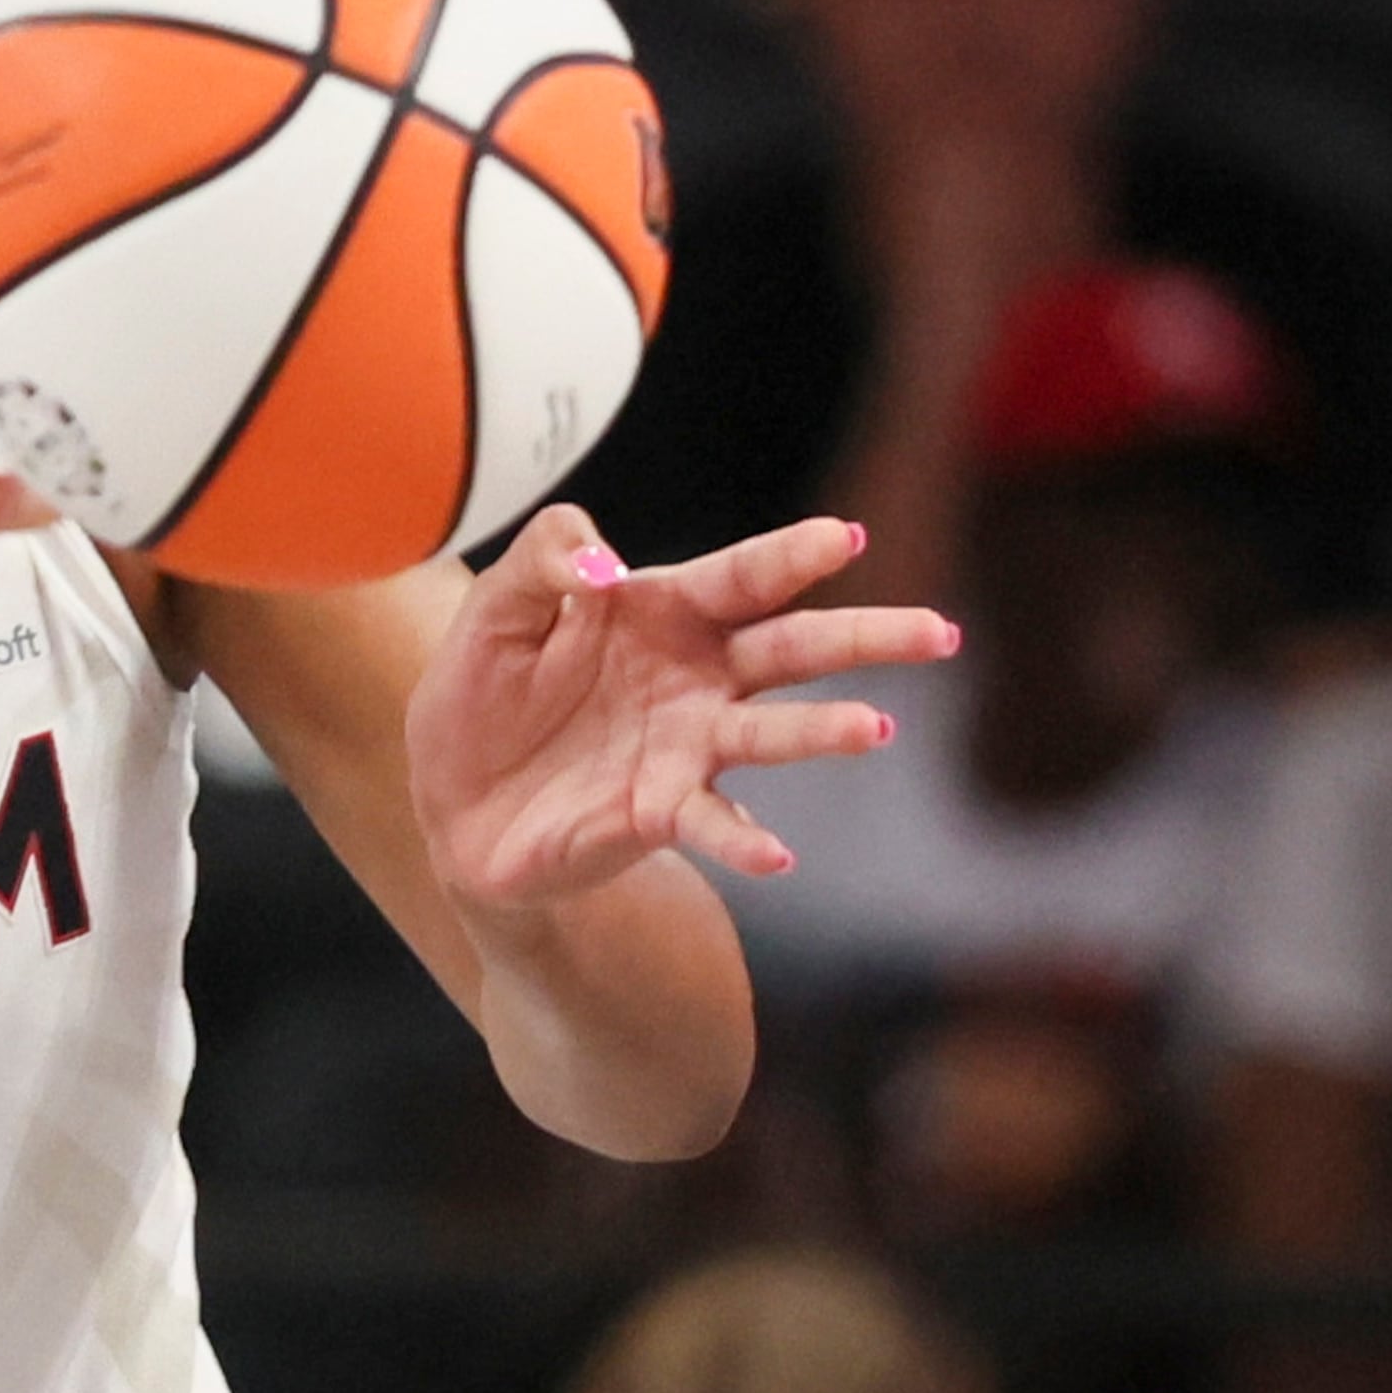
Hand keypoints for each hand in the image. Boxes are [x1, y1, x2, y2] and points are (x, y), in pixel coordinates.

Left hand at [407, 506, 955, 914]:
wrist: (450, 799)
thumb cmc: (481, 692)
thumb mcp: (494, 608)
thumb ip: (546, 560)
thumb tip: (605, 568)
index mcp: (661, 611)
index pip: (739, 577)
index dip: (790, 556)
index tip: (845, 539)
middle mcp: (694, 678)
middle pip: (791, 649)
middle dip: (865, 638)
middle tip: (941, 633)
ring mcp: (686, 748)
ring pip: (771, 735)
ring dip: (823, 732)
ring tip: (875, 730)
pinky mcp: (659, 814)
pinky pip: (712, 823)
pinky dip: (744, 838)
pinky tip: (777, 853)